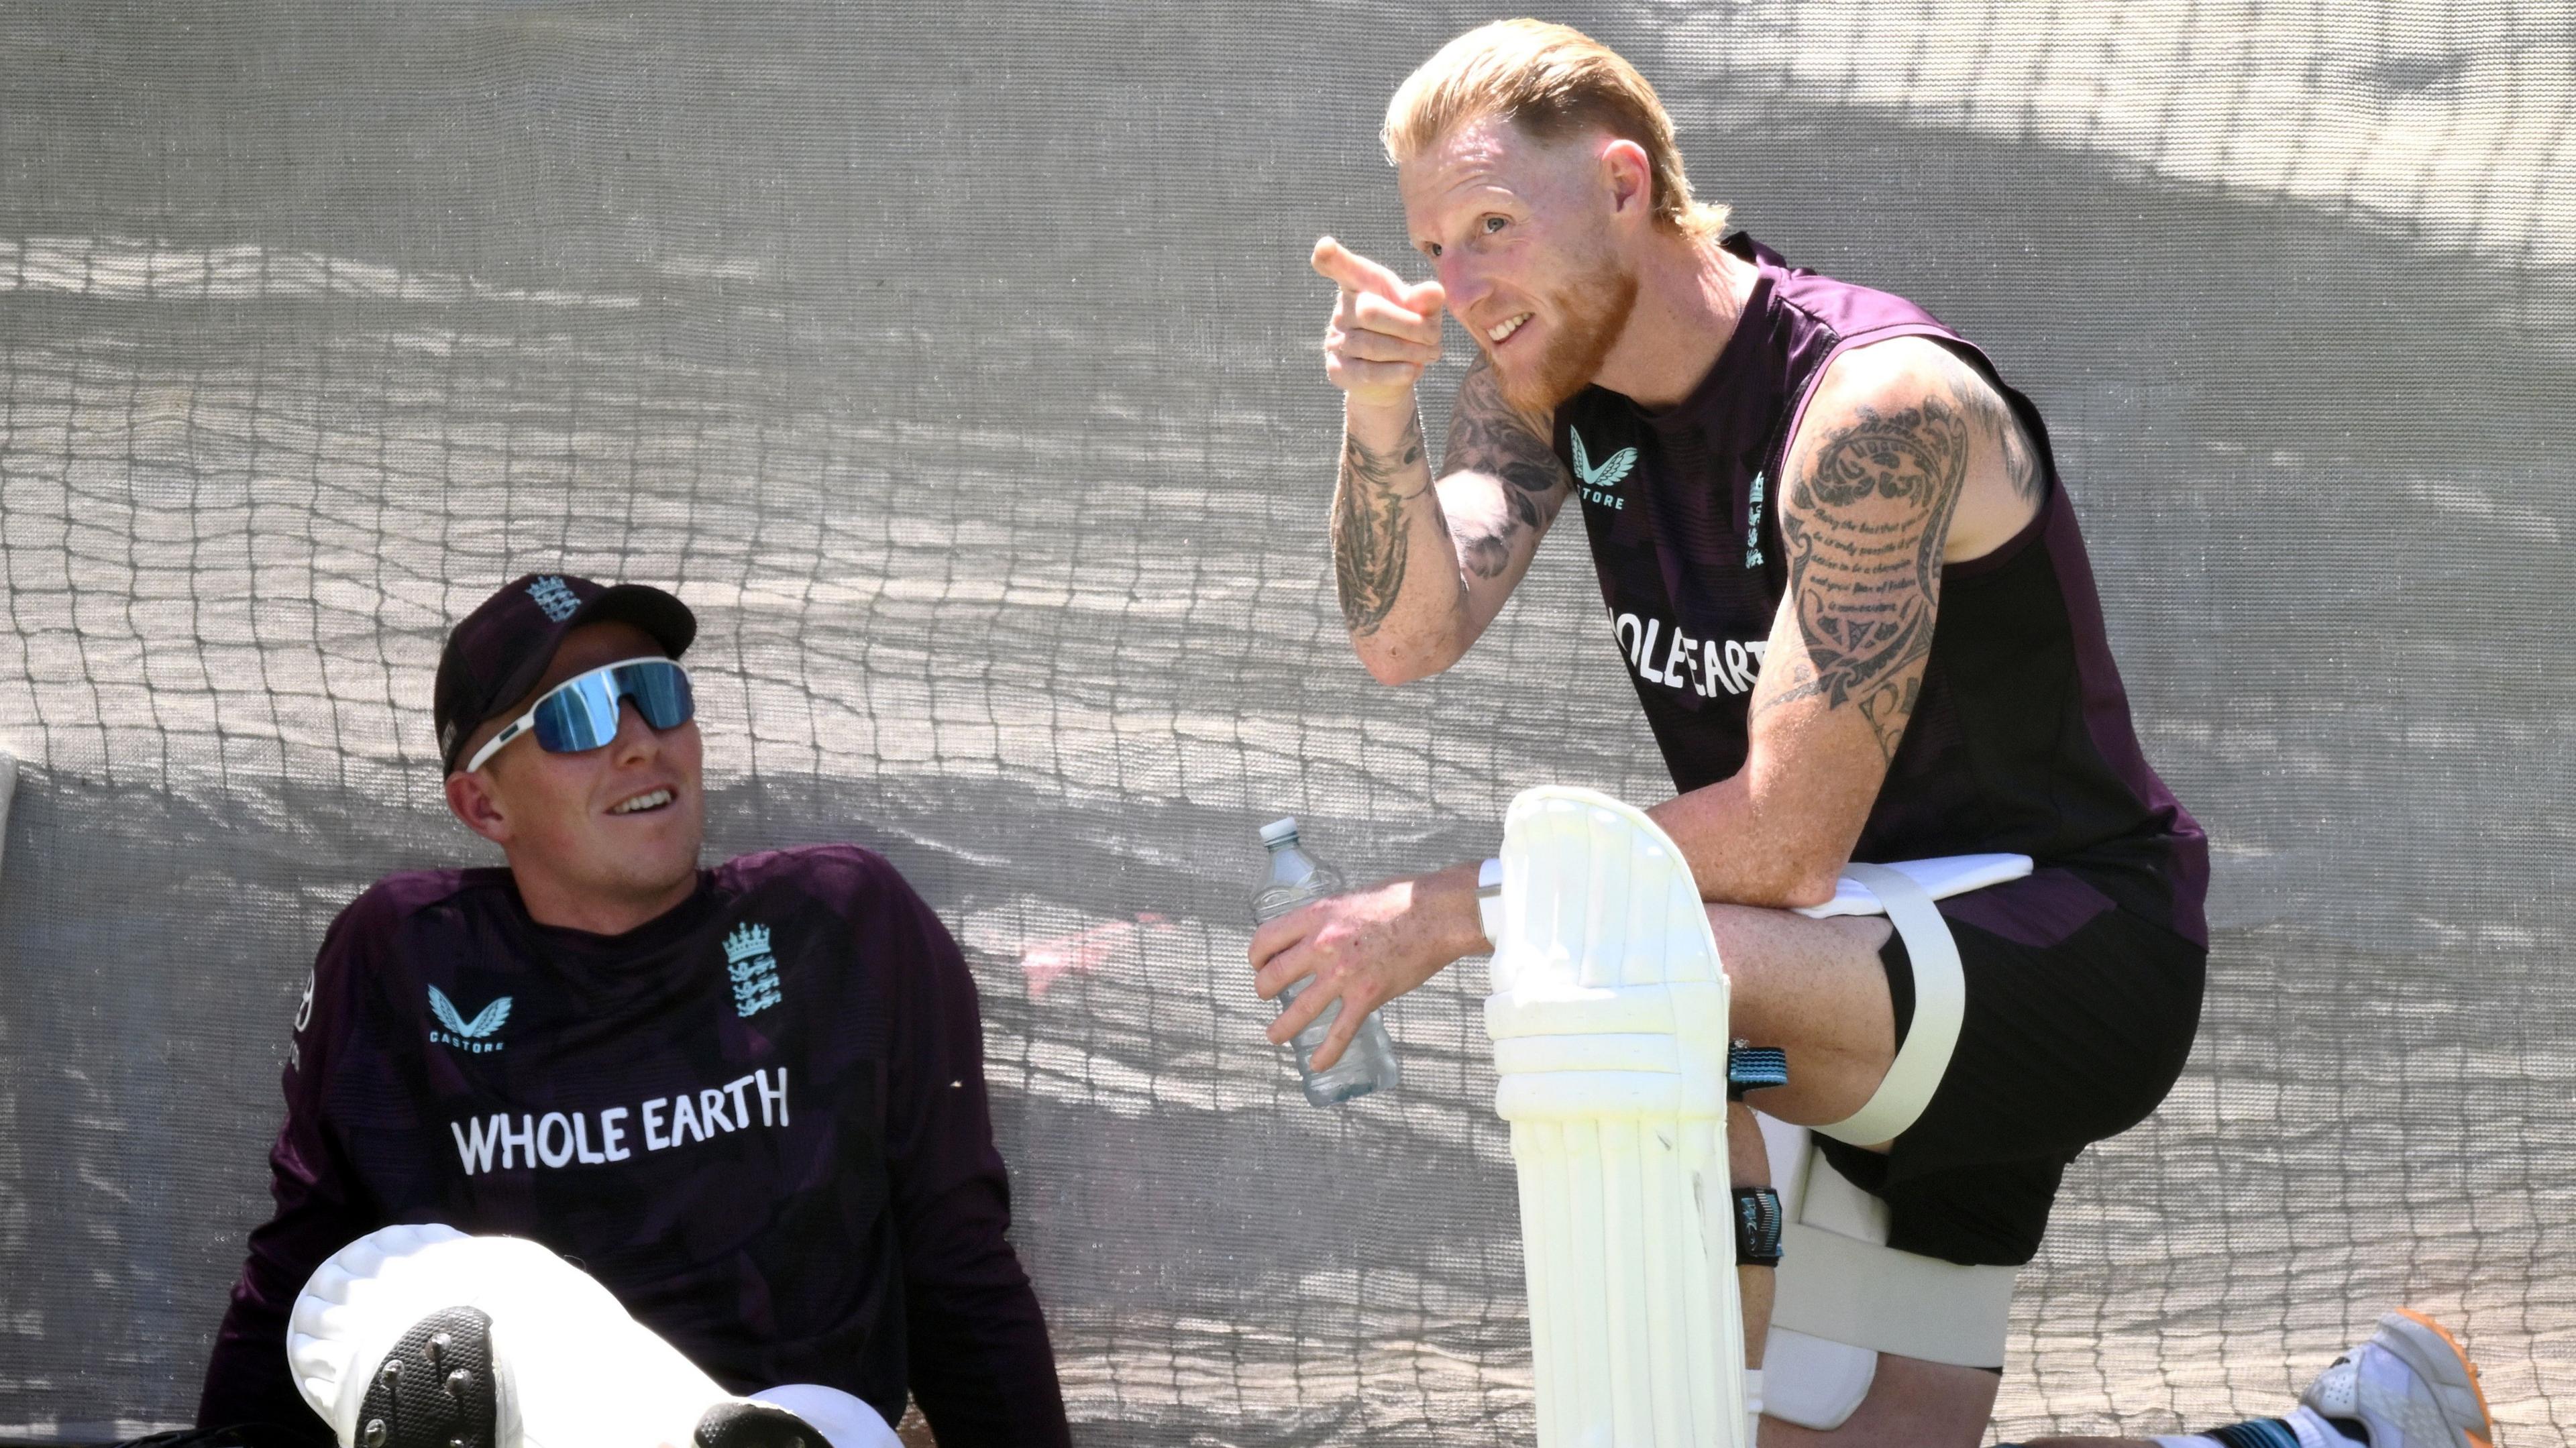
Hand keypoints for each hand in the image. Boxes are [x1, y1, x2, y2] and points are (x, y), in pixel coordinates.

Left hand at [1250, 863, 1483, 1070]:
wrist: (1436, 914)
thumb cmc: (1400, 900)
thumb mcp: (1351, 898)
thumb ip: (1331, 917)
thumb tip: (1320, 931)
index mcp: (1317, 915)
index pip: (1266, 939)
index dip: (1256, 956)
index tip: (1259, 964)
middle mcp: (1322, 945)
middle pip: (1273, 976)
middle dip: (1264, 990)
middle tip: (1267, 996)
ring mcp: (1343, 973)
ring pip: (1298, 1009)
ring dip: (1281, 1027)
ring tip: (1274, 1036)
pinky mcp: (1367, 996)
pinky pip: (1340, 1032)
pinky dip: (1326, 1053)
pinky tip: (1316, 1064)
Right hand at [1312, 236, 1445, 411]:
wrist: (1396, 372)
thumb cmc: (1409, 329)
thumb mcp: (1423, 310)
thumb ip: (1426, 300)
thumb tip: (1435, 292)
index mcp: (1361, 283)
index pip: (1341, 266)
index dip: (1331, 257)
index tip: (1325, 247)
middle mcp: (1343, 308)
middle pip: (1370, 312)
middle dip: (1410, 326)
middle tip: (1435, 336)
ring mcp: (1336, 340)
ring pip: (1372, 346)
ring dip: (1410, 351)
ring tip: (1432, 352)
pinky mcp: (1337, 369)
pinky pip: (1366, 372)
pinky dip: (1396, 372)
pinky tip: (1414, 370)